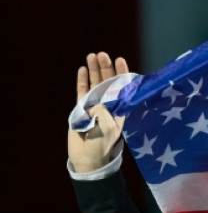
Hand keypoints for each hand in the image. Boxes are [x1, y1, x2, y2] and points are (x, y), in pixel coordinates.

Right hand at [67, 53, 128, 172]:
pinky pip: (82, 91)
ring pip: (95, 83)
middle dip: (106, 67)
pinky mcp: (81, 109)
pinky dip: (82, 80)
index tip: (120, 60)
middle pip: (108, 81)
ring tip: (92, 56)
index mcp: (119, 108)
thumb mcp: (108, 129)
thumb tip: (96, 103)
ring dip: (94, 70)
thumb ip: (104, 114)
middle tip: (103, 54)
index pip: (122, 87)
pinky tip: (83, 69)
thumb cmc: (102, 144)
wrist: (88, 157)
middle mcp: (108, 104)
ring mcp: (94, 105)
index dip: (122, 73)